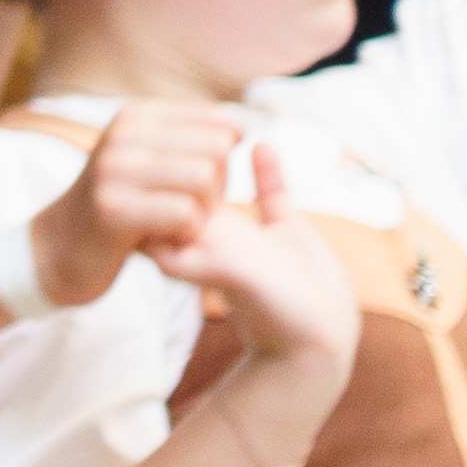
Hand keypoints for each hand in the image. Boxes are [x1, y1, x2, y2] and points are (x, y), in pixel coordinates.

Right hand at [30, 102, 243, 306]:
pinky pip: (185, 214)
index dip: (229, 156)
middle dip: (221, 183)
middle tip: (198, 207)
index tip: (207, 177)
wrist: (62, 244)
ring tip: (185, 223)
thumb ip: (190, 138)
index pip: (219, 122)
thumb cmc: (123, 201)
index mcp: (135, 115)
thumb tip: (243, 127)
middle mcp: (122, 134)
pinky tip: (170, 239)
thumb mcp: (146, 157)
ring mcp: (113, 170)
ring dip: (207, 210)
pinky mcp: (112, 210)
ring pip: (203, 179)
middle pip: (217, 150)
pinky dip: (189, 233)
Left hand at [147, 139, 360, 373]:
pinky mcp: (287, 233)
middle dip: (179, 157)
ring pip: (226, 186)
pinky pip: (273, 193)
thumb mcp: (231, 284)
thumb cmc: (270, 319)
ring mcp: (251, 232)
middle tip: (182, 123)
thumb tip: (158, 255)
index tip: (149, 148)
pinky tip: (265, 143)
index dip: (151, 178)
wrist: (317, 343)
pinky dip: (268, 169)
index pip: (157, 205)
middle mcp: (216, 235)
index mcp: (197, 241)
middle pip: (184, 188)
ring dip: (221, 158)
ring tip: (223, 129)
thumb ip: (198, 265)